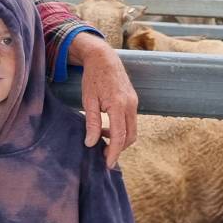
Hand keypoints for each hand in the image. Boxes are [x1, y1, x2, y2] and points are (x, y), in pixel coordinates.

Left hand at [70, 33, 137, 167]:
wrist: (104, 58)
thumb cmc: (93, 78)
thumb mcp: (88, 100)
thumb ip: (92, 123)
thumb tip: (91, 143)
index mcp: (118, 105)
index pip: (119, 136)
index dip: (114, 153)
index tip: (108, 164)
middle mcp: (130, 105)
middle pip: (130, 136)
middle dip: (119, 149)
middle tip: (104, 157)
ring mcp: (134, 102)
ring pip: (132, 130)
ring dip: (120, 139)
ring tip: (103, 140)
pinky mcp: (133, 101)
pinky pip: (131, 121)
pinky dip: (122, 130)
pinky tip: (107, 129)